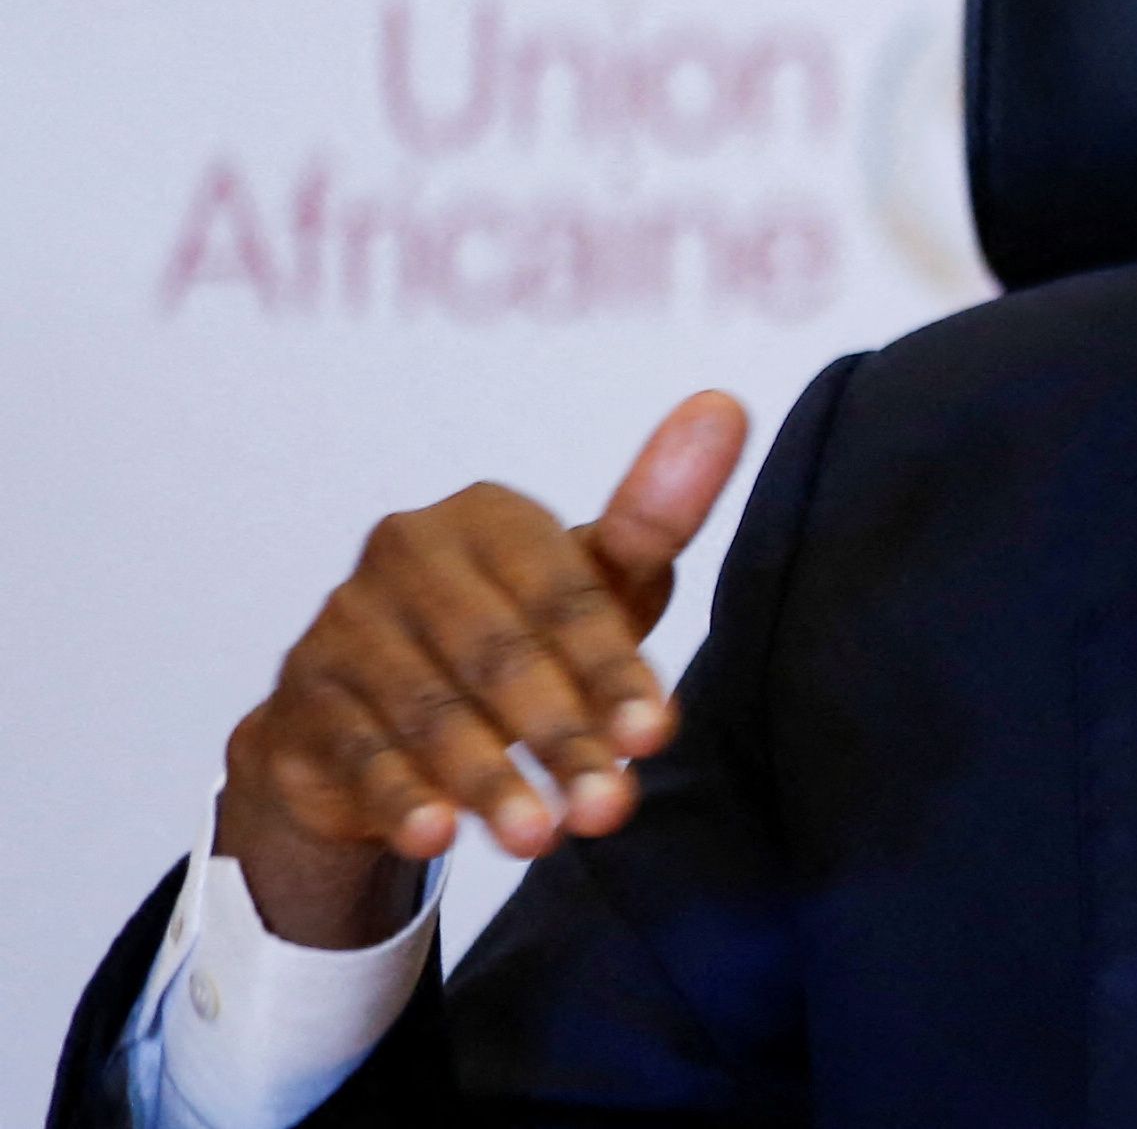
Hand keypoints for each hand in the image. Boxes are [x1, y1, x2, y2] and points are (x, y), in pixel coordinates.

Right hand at [212, 392, 749, 946]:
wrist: (380, 708)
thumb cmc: (515, 633)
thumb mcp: (588, 585)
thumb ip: (655, 516)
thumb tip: (726, 405)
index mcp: (484, 516)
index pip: (561, 595)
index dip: (614, 668)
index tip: (659, 735)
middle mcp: (403, 557)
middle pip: (497, 656)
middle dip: (561, 737)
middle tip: (611, 808)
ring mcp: (341, 629)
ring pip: (426, 711)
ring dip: (487, 779)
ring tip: (541, 839)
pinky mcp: (300, 702)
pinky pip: (355, 754)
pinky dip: (396, 798)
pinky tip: (435, 840)